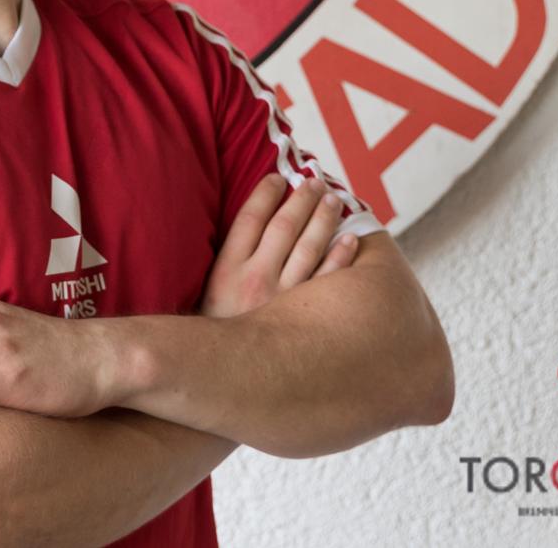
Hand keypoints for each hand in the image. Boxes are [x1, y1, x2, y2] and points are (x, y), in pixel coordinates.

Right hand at [197, 174, 359, 318]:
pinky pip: (329, 281)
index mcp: (226, 270)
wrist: (223, 380)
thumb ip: (225, 260)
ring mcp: (283, 301)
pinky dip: (341, 256)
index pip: (250, 218)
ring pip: (309, 248)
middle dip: (300, 199)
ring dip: (323, 219)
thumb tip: (247, 223)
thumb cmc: (216, 331)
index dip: (266, 192)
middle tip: (313, 181)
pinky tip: (349, 239)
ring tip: (333, 199)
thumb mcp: (208, 292)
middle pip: (284, 227)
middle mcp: (255, 281)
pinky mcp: (306, 321)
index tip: (277, 177)